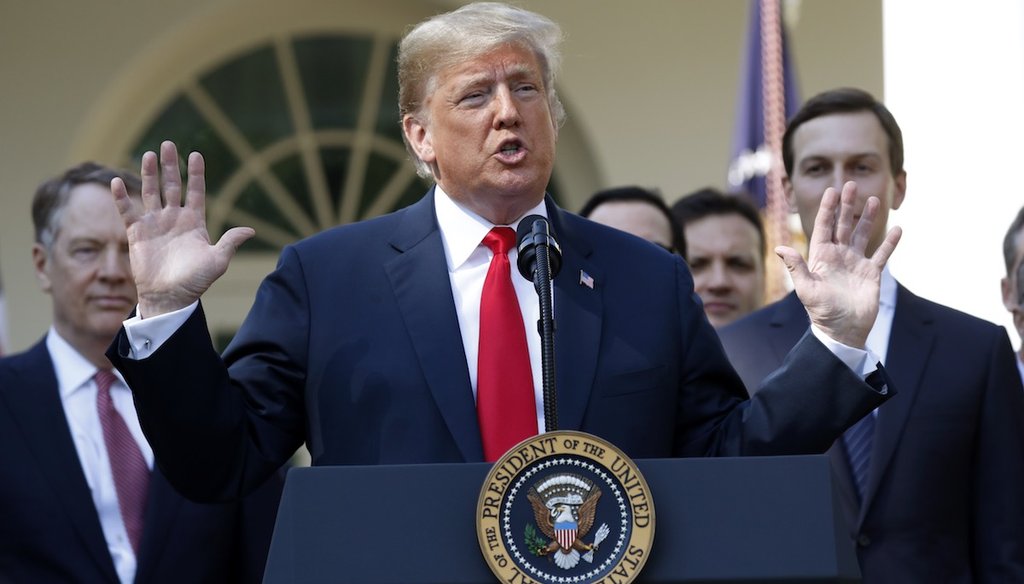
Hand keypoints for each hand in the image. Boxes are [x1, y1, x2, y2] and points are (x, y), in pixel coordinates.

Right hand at [111, 140, 254, 317]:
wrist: (170, 297)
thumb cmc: (195, 281)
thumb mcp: (217, 261)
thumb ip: (230, 242)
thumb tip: (250, 230)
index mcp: (195, 222)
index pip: (195, 191)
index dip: (195, 173)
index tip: (196, 154)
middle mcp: (174, 219)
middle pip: (172, 186)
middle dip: (170, 166)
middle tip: (168, 144)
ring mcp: (155, 224)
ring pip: (151, 192)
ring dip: (149, 174)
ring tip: (148, 154)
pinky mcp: (137, 233)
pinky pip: (128, 211)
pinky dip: (122, 197)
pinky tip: (117, 181)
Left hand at [776, 181, 901, 347]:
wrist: (843, 331)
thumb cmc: (821, 312)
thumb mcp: (806, 290)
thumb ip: (796, 268)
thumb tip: (779, 248)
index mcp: (821, 257)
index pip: (824, 227)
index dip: (827, 210)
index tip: (831, 191)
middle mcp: (838, 256)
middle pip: (843, 226)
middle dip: (847, 206)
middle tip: (851, 185)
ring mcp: (855, 263)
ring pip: (863, 235)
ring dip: (868, 218)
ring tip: (874, 200)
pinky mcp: (871, 274)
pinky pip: (882, 254)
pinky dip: (890, 242)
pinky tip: (897, 229)